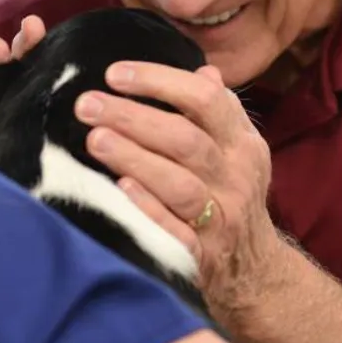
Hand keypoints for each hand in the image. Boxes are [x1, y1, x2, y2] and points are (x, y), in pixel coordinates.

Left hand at [74, 62, 285, 318]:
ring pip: (179, 184)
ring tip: (94, 139)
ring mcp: (222, 218)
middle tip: (87, 104)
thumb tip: (204, 70)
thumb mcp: (239, 152)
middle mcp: (236, 177)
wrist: (254, 272)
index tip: (114, 73)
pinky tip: (118, 188)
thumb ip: (220, 112)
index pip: (206, 99)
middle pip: (185, 139)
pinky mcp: (204, 256)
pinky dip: (148, 208)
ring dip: (135, 158)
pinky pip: (175, 231)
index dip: (160, 81)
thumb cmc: (232, 197)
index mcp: (244, 144)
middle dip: (133, 117)